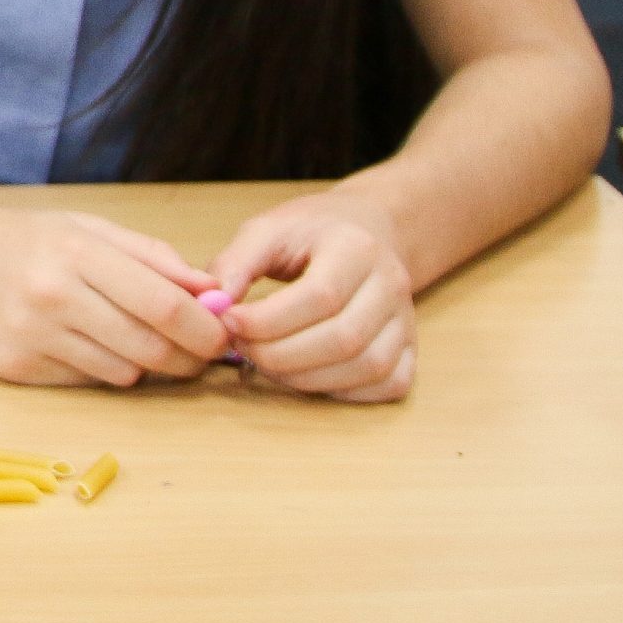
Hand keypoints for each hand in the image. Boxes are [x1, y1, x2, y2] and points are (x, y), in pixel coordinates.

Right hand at [0, 198, 234, 388]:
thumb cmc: (19, 240)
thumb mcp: (83, 229)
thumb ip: (151, 258)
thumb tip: (212, 292)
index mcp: (74, 252)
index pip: (164, 304)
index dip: (205, 328)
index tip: (221, 334)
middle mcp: (52, 296)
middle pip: (151, 348)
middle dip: (189, 357)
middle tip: (199, 352)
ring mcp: (31, 337)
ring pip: (124, 373)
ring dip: (148, 367)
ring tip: (143, 344)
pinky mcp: (15, 369)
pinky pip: (86, 382)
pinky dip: (104, 370)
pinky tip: (92, 347)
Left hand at [207, 190, 418, 400]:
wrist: (367, 231)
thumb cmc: (310, 232)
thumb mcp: (267, 230)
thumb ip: (235, 263)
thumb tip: (211, 305)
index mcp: (357, 248)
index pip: (320, 296)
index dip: (269, 320)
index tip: (229, 324)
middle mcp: (392, 285)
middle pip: (344, 339)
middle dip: (282, 355)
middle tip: (242, 349)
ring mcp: (406, 321)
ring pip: (367, 367)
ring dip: (307, 378)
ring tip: (266, 362)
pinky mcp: (410, 348)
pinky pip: (387, 384)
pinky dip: (344, 392)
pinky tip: (306, 375)